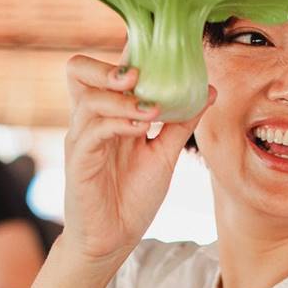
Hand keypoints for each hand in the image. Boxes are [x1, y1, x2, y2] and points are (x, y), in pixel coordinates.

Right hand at [60, 54, 215, 265]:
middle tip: (139, 74)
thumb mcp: (164, 154)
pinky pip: (92, 132)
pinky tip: (142, 129)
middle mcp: (90, 121)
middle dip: (108, 66)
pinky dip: (119, 124)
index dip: (127, 52)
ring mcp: (81, 140)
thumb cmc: (133, 196)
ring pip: (89, 99)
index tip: (159, 48)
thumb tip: (209, 90)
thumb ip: (181, 122)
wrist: (114, 239)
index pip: (106, 70)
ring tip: (154, 110)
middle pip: (78, 70)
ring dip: (123, 100)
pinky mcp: (79, 162)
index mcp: (108, 114)